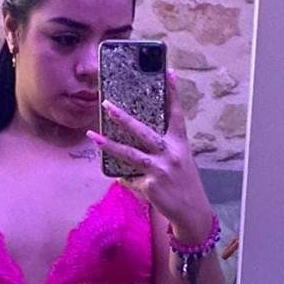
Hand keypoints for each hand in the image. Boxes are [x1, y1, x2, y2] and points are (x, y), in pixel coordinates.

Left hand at [88, 70, 212, 241]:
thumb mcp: (180, 160)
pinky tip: (127, 180)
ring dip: (108, 145)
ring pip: (129, 154)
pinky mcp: (150, 185)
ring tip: (92, 136)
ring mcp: (159, 169)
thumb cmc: (183, 183)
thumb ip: (164, 148)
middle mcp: (170, 153)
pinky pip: (129, 178)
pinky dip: (126, 179)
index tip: (168, 72)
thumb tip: (138, 140)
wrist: (191, 211)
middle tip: (107, 105)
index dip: (173, 93)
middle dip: (123, 118)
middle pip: (143, 131)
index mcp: (180, 143)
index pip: (176, 114)